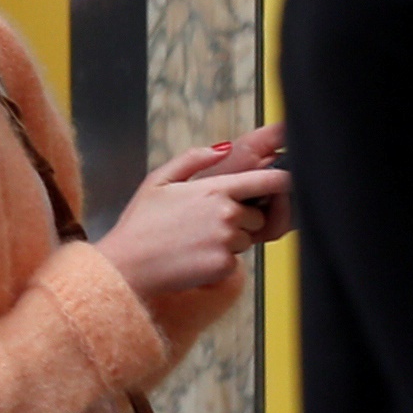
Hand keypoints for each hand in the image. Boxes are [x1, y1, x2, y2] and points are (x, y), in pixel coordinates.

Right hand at [92, 143, 291, 300]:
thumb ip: (193, 158)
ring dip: (230, 240)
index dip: (281, 181)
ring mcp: (228, 241)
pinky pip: (235, 261)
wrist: (127, 265)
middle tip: (205, 224)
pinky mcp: (225, 265)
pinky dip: (220, 260)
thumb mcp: (158, 180)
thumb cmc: (141, 224)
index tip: (285, 183)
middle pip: (256, 215)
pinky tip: (194, 257)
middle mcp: (227, 214)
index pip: (268, 181)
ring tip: (196, 241)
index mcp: (214, 189)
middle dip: (239, 219)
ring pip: (246, 239)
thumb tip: (223, 147)